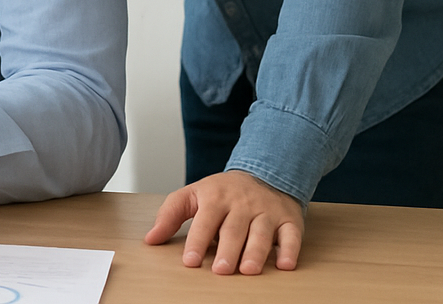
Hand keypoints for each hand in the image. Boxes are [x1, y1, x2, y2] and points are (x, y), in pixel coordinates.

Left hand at [144, 170, 303, 274]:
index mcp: (216, 197)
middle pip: (234, 229)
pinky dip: (289, 250)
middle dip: (228, 250)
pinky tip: (284, 265)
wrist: (265, 172)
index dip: (197, 241)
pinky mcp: (288, 220)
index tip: (190, 261)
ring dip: (255, 252)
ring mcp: (266, 211)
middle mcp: (242, 204)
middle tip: (221, 270)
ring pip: (262, 233)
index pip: (205, 220)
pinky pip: (291, 235)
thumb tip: (150, 239)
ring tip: (248, 270)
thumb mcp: (194, 195)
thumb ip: (171, 215)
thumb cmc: (224, 191)